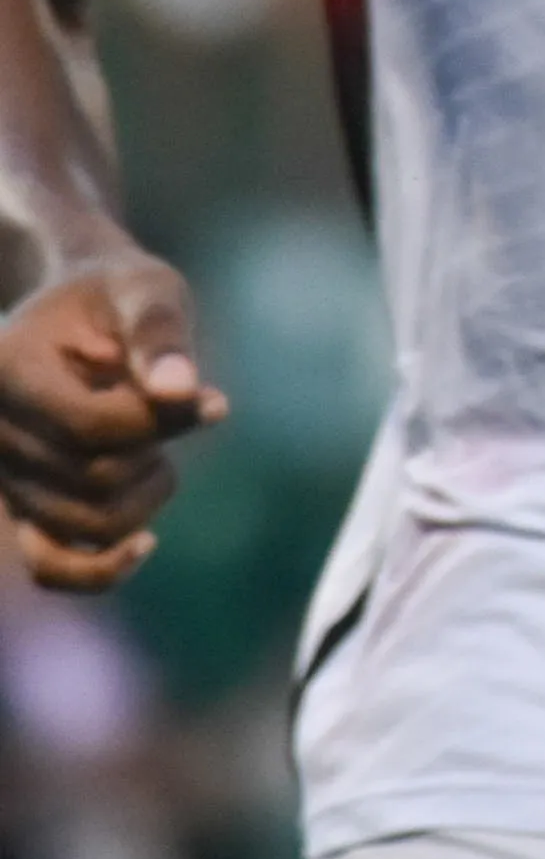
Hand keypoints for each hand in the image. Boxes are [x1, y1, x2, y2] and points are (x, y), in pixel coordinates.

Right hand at [0, 250, 223, 591]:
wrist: (83, 309)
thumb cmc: (120, 295)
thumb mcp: (146, 289)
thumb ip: (160, 334)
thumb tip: (183, 392)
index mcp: (5, 370)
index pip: (88, 428)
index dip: (161, 423)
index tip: (210, 401)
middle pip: (93, 477)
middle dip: (156, 448)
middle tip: (173, 406)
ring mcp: (5, 474)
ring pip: (86, 526)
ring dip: (146, 495)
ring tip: (156, 446)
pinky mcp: (25, 504)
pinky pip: (49, 566)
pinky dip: (99, 569)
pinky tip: (147, 542)